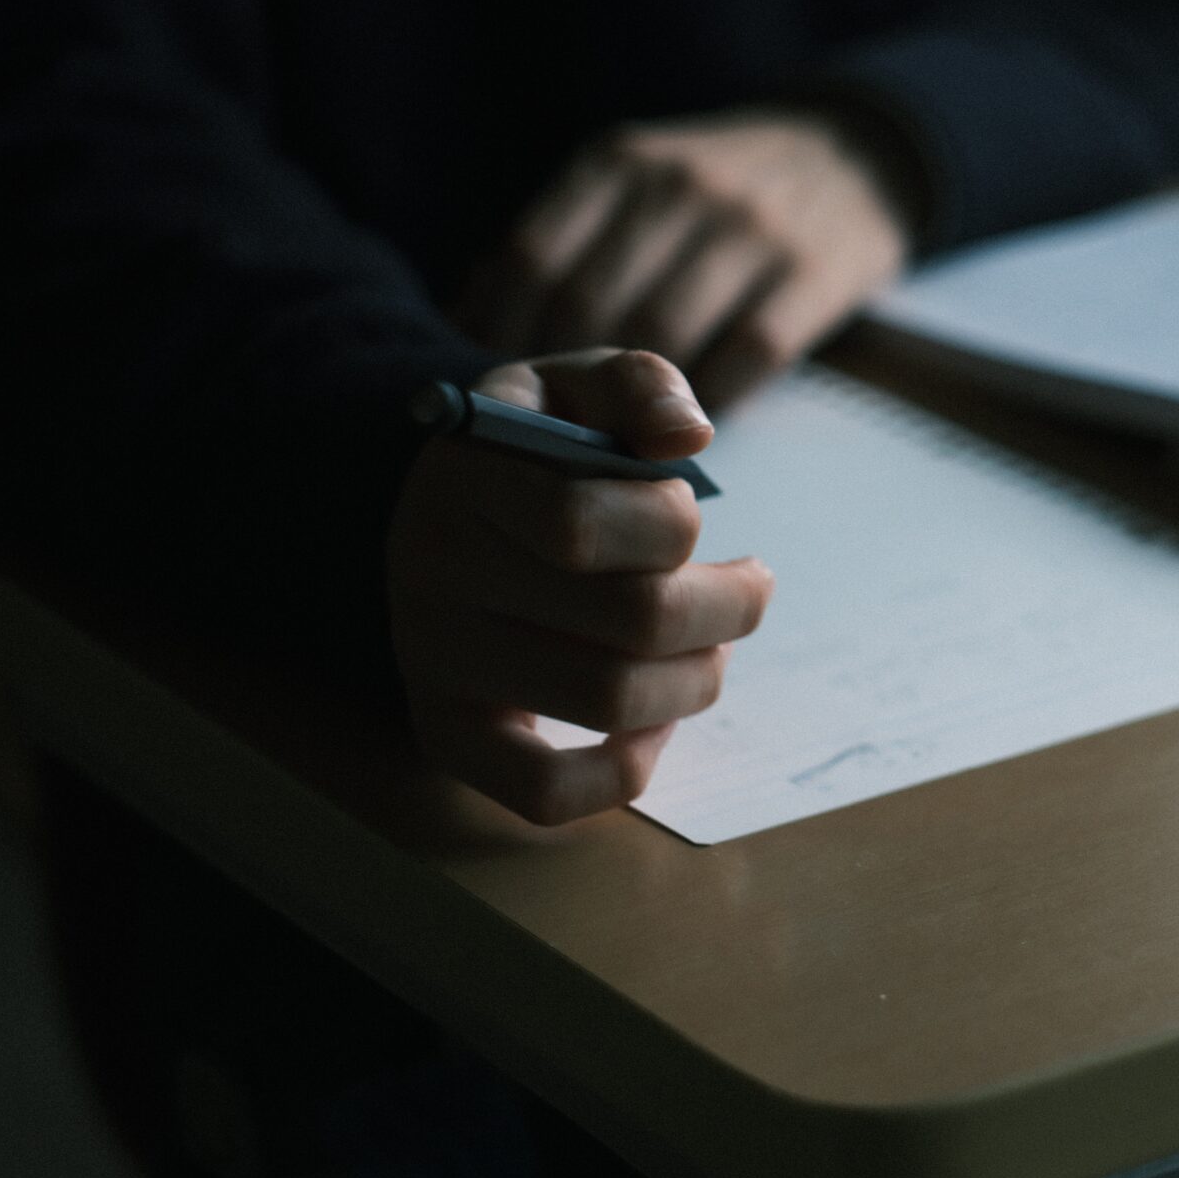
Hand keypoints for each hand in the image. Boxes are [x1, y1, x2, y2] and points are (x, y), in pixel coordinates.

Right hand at [386, 349, 774, 825]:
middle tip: (747, 587)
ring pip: (609, 701)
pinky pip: (543, 795)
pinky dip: (628, 768)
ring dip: (699, 678)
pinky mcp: (447, 733)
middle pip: (628, 620)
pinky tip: (658, 718)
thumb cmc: (542, 444)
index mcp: (463, 478)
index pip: (582, 524)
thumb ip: (642, 384)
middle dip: (726, 606)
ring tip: (713, 644)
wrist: (452, 507)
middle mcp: (431, 573)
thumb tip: (688, 437)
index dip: (674, 524)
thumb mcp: (582, 382)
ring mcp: (434, 661)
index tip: (693, 513)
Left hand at [457, 112, 907, 408]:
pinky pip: (745, 357)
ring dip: (633, 404)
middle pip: (589, 305)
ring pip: (662, 337)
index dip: (498, 332)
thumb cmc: (722, 188)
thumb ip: (570, 234)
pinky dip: (712, 401)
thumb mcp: (639, 176)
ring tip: (619, 436)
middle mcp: (680, 186)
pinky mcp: (814, 272)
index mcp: (621, 161)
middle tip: (555, 428)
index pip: (531, 257)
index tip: (495, 384)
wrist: (857, 154)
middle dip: (562, 381)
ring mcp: (752, 228)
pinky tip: (696, 420)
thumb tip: (474, 315)